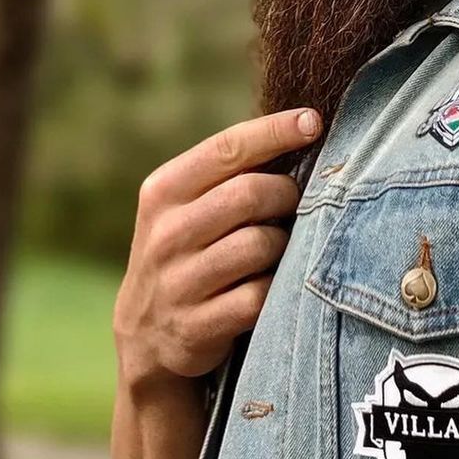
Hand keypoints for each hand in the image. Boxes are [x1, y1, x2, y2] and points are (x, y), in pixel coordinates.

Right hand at [112, 108, 323, 387]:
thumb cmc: (188, 250)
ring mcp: (178, 283)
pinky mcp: (196, 327)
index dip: (275, 131)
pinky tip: (269, 285)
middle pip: (250, 194)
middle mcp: (166, 234)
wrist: (145, 337)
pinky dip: (276, 288)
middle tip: (292, 203)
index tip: (313, 121)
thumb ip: (233, 172)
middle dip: (286, 194)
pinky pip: (259, 295)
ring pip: (260, 244)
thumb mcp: (189, 206)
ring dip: (283, 244)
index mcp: (164, 191)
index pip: (227, 148)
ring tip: (276, 248)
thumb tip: (304, 128)